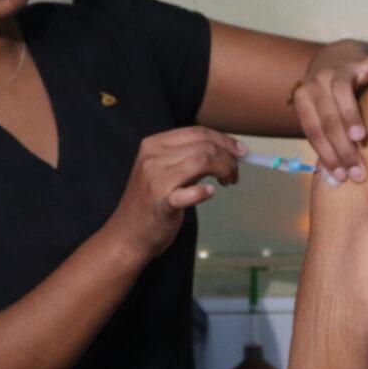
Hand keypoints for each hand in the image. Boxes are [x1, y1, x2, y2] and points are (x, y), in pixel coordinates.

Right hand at [105, 127, 244, 259]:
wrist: (126, 236)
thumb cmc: (150, 203)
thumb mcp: (164, 172)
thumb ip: (188, 159)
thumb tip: (226, 151)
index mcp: (154, 145)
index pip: (197, 132)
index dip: (224, 140)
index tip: (241, 151)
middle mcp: (152, 157)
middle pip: (204, 145)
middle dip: (228, 157)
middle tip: (235, 173)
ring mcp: (155, 180)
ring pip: (202, 161)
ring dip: (224, 170)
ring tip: (228, 182)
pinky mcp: (161, 203)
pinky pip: (190, 192)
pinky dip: (203, 191)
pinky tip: (209, 193)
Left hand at [293, 39, 367, 182]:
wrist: (334, 61)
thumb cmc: (329, 100)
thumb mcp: (321, 115)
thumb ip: (326, 137)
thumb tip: (338, 179)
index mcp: (304, 97)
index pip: (313, 129)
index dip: (326, 153)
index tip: (341, 176)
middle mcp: (318, 81)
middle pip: (327, 116)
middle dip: (341, 147)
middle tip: (358, 171)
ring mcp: (341, 69)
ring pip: (341, 92)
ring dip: (350, 115)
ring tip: (360, 137)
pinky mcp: (362, 61)